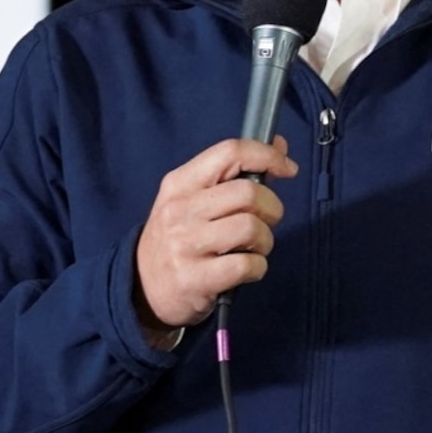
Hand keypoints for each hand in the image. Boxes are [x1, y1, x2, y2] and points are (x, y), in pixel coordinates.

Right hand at [132, 136, 297, 339]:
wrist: (144, 286)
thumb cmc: (179, 237)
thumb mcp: (193, 199)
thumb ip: (234, 174)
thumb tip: (279, 145)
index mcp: (180, 183)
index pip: (229, 152)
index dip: (267, 156)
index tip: (287, 168)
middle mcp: (180, 210)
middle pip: (248, 193)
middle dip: (272, 208)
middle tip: (265, 221)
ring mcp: (185, 245)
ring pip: (251, 228)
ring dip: (265, 241)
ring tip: (253, 248)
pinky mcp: (195, 278)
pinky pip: (248, 265)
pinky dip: (258, 268)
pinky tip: (245, 269)